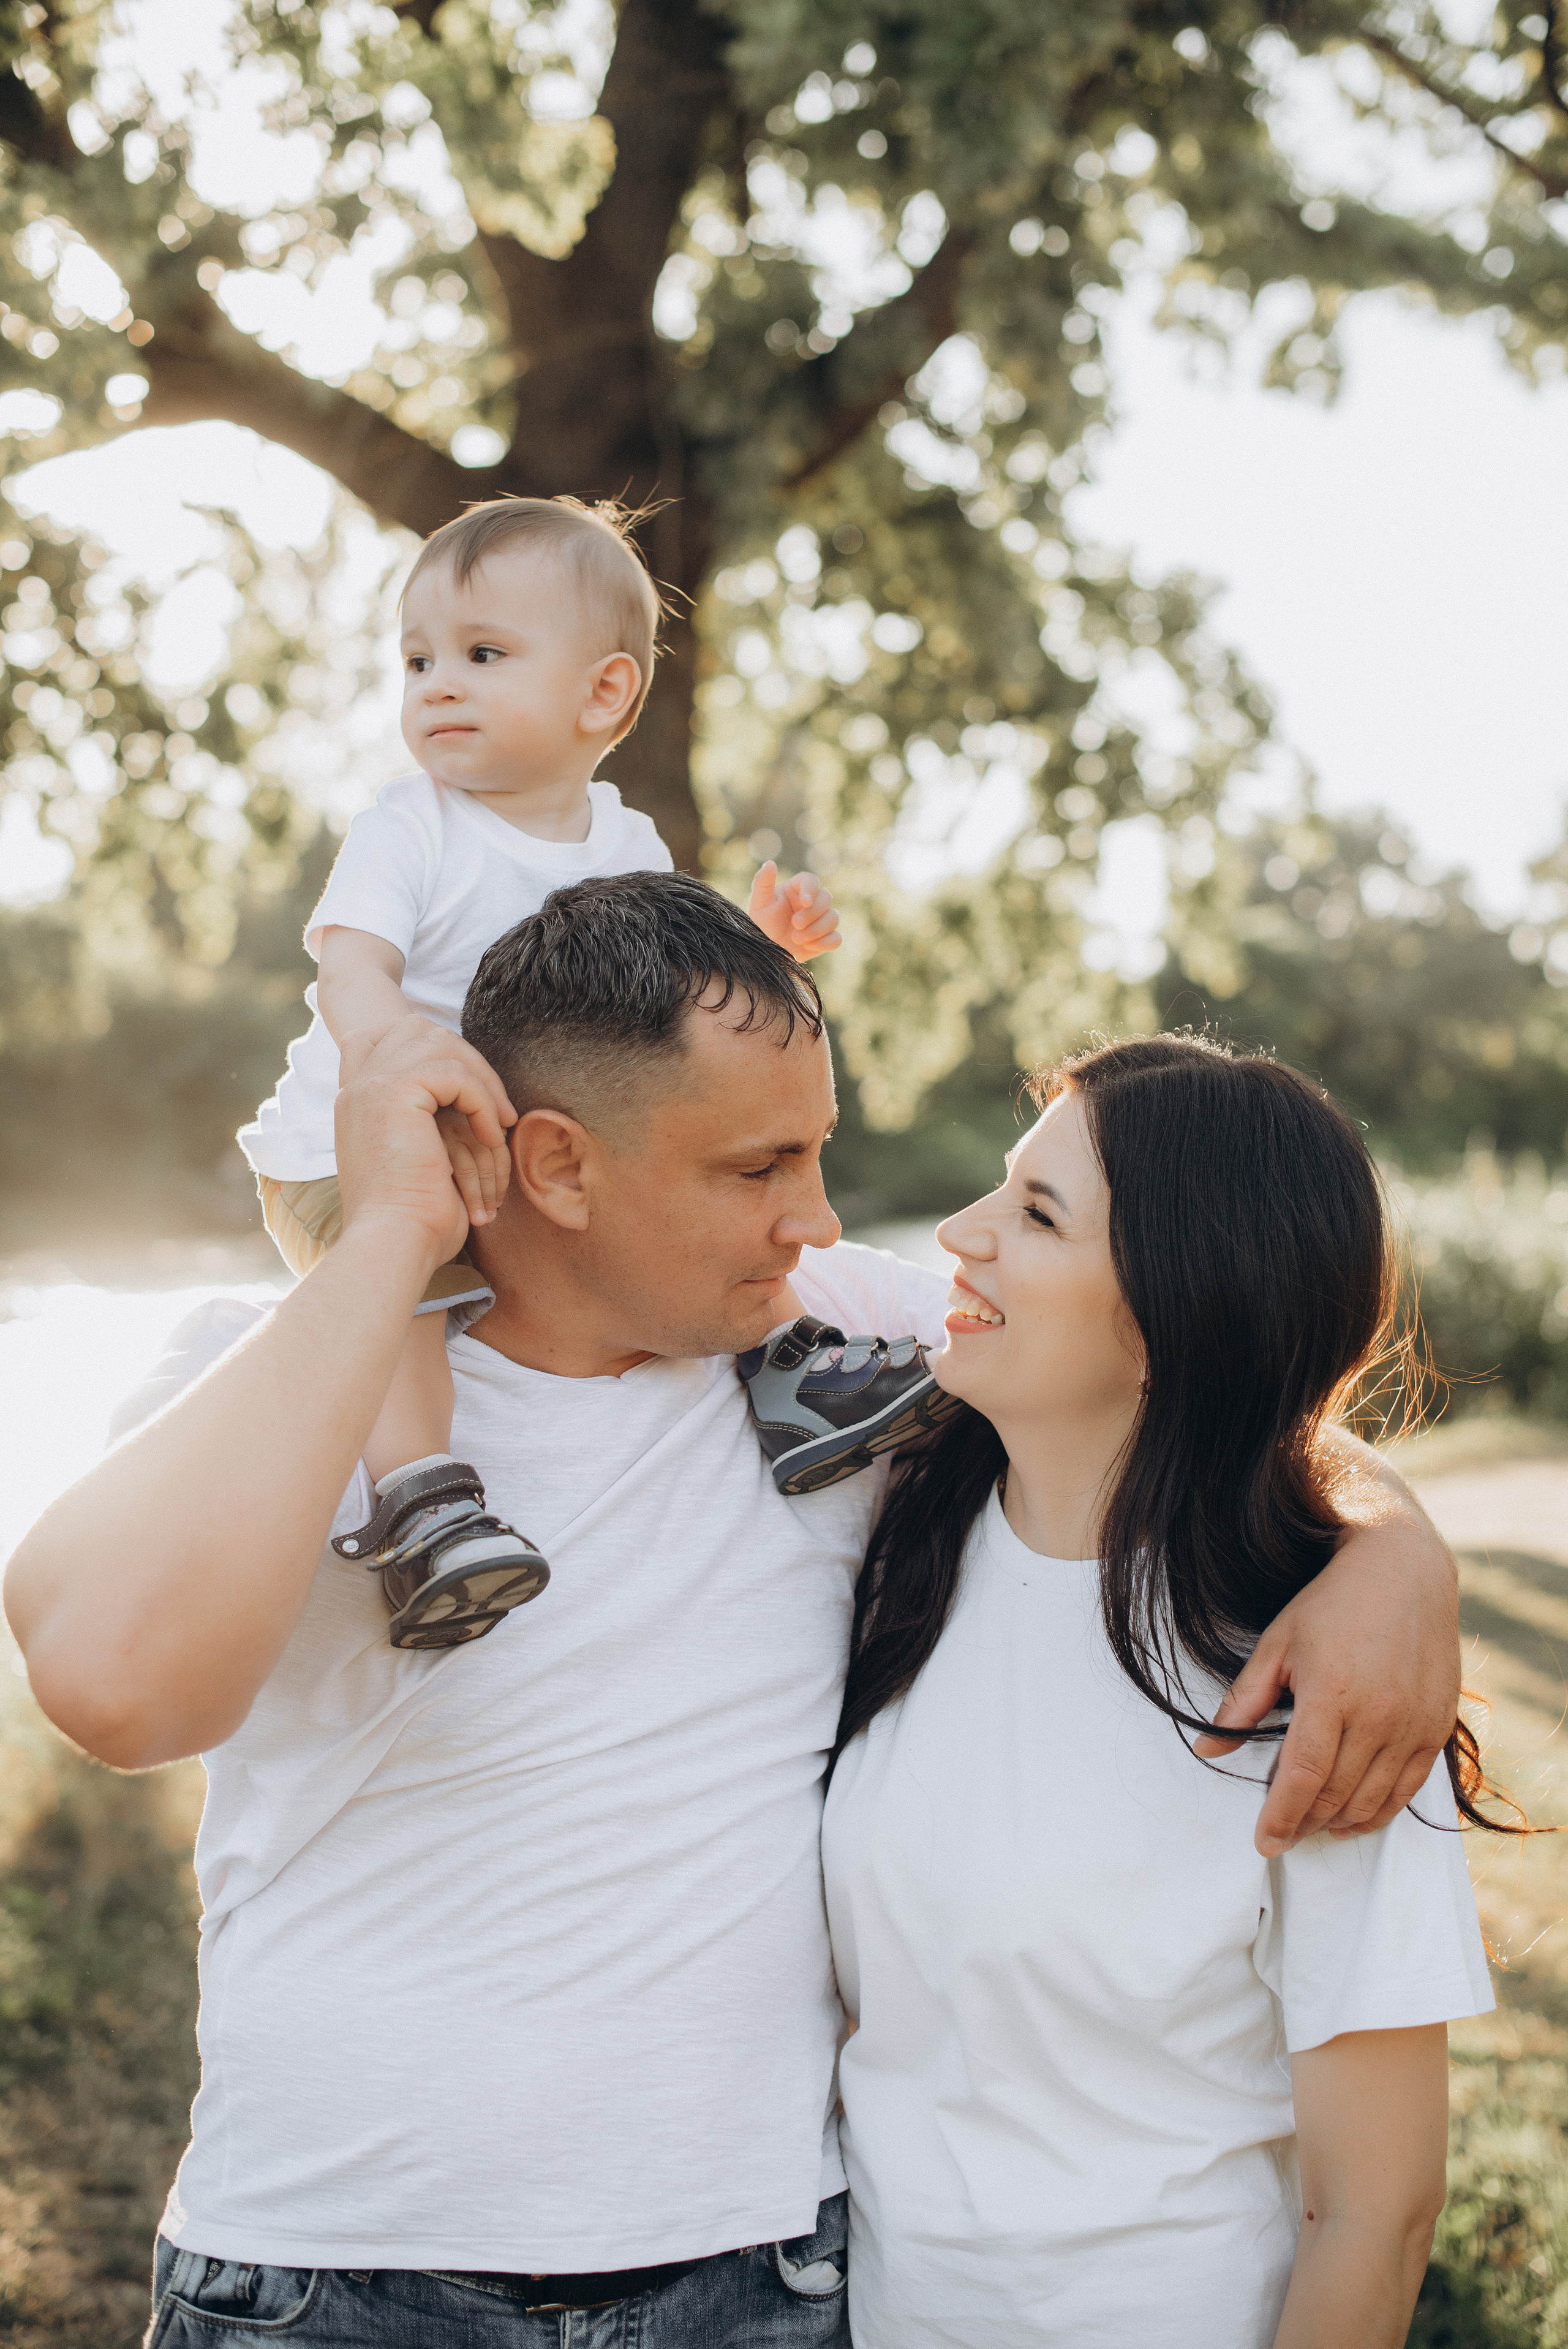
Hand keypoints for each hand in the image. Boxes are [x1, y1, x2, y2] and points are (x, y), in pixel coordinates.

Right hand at [335, 1018, 516, 1269]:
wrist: (394, 1243)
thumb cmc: (413, 1219)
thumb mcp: (417, 1158)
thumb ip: (424, 1121)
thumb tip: (463, 1100)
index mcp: (355, 1100)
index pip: (380, 1037)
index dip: (426, 1047)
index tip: (466, 1087)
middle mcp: (357, 1087)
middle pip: (419, 1030)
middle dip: (467, 1059)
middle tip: (497, 1107)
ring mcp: (371, 1085)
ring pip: (442, 1045)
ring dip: (482, 1081)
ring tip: (501, 1122)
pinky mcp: (395, 1093)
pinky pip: (455, 1074)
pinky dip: (483, 1101)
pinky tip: (492, 1134)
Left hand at [748, 861, 841, 961]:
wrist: (766, 952)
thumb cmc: (761, 925)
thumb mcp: (759, 904)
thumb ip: (763, 883)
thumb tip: (769, 863)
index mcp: (797, 889)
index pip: (811, 881)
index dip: (811, 889)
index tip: (805, 902)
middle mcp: (811, 902)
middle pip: (826, 898)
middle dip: (812, 913)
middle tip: (795, 925)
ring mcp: (820, 920)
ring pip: (834, 918)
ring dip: (816, 930)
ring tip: (796, 938)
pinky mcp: (825, 939)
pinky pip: (836, 939)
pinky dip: (824, 943)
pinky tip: (807, 946)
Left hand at [1196, 1501, 1459, 1857]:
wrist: (1403, 1572)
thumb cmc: (1331, 1604)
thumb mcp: (1277, 1643)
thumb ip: (1244, 1701)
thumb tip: (1206, 1747)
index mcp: (1331, 1693)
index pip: (1302, 1776)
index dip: (1280, 1816)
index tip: (1264, 1842)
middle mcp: (1378, 1715)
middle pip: (1336, 1794)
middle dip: (1305, 1823)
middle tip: (1282, 1833)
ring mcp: (1413, 1725)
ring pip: (1372, 1800)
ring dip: (1339, 1823)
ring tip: (1313, 1827)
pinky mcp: (1437, 1728)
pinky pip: (1409, 1790)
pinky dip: (1380, 1812)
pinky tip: (1355, 1818)